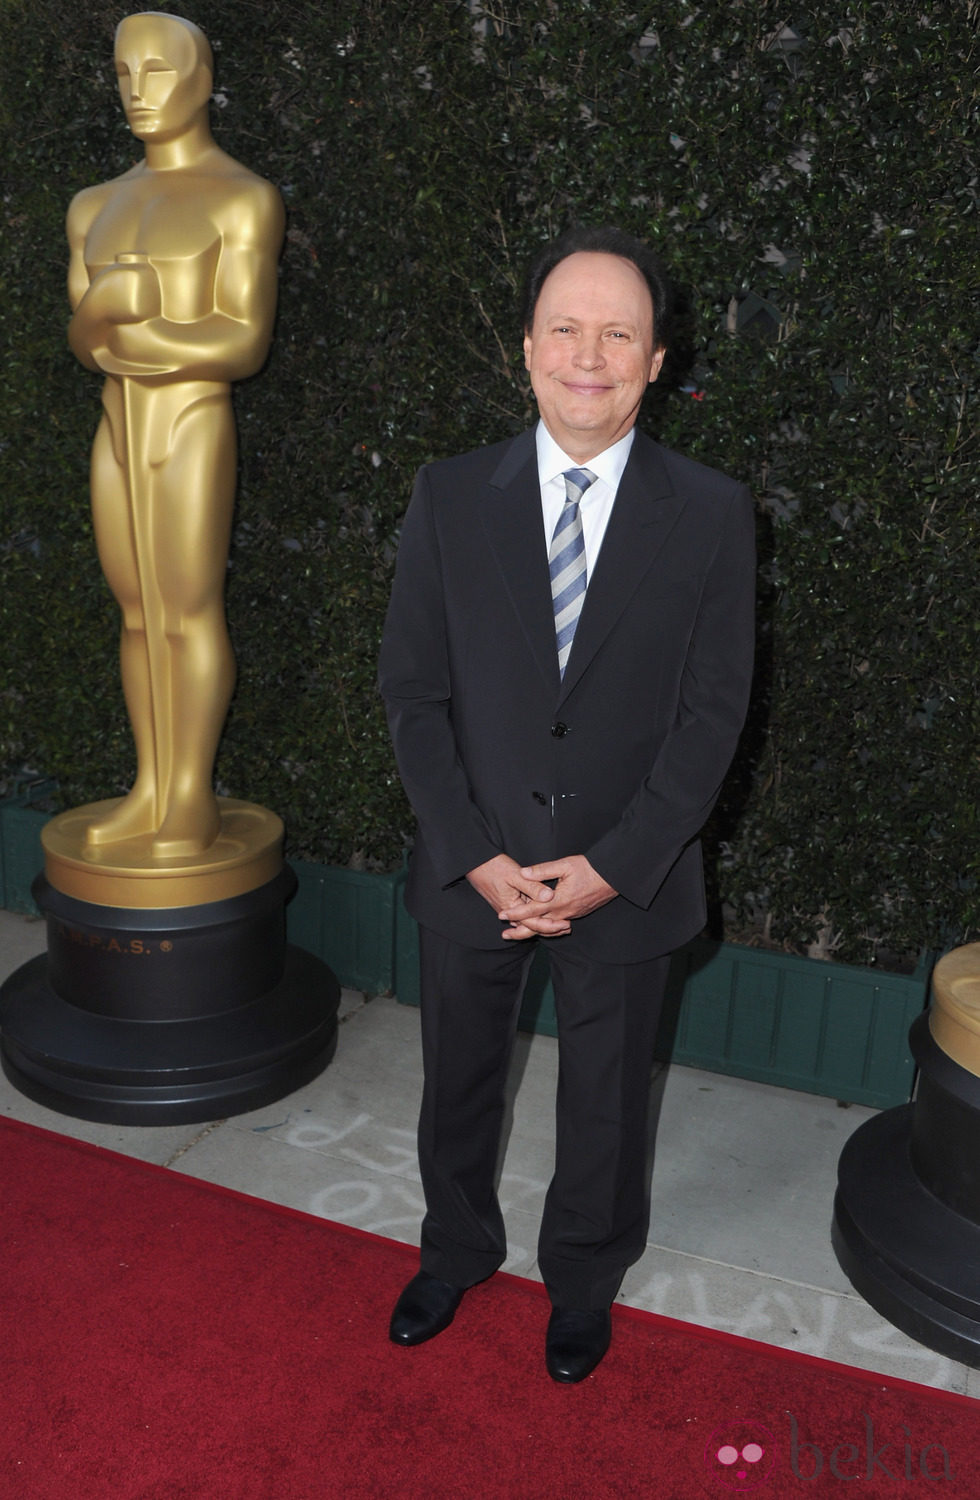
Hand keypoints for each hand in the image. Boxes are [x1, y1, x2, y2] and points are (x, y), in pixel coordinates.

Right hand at [466, 853, 568, 940]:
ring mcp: (508, 908)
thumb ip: (533, 887)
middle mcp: (509, 912)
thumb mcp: (515, 875)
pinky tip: (548, 915)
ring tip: (561, 926)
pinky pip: (525, 915)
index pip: (533, 922)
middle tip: (567, 928)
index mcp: (511, 908)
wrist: (476, 863)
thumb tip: (549, 896)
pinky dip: (537, 917)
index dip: (551, 925)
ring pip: (528, 921)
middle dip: (550, 928)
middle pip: (531, 925)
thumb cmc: (494, 867)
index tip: (565, 924)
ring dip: (544, 924)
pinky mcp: (509, 903)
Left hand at [497, 854, 616, 937]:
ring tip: (519, 934)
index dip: (515, 913)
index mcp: (559, 901)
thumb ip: (542, 870)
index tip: (502, 915)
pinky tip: (541, 927)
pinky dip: (547, 929)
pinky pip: (558, 926)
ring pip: (548, 928)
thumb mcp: (565, 865)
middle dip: (520, 931)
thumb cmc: (589, 869)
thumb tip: (523, 872)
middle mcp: (564, 912)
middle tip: (505, 936)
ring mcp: (571, 915)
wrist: (613, 877)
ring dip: (533, 931)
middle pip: (538, 926)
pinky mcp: (577, 914)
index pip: (532, 910)